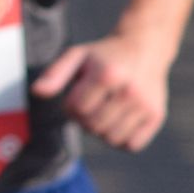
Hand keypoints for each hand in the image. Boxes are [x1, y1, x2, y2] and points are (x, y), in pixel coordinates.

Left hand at [31, 33, 170, 150]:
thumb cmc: (105, 55)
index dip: (71, 106)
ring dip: (101, 130)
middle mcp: (129, 91)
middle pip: (93, 127)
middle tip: (91, 104)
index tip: (77, 94)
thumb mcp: (77, 55)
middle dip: (84, 119)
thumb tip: (36, 92)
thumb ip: (55, 73)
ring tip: (104, 111)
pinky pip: (131, 145)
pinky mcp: (156, 116)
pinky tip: (120, 120)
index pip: (77, 110)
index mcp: (108, 75)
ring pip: (111, 139)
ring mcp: (145, 105)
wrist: (145, 47)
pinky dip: (121, 139)